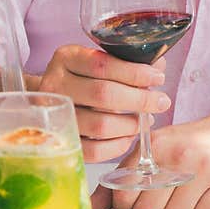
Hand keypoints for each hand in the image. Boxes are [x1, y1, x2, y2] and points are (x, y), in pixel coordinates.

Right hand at [32, 45, 169, 162]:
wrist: (48, 102)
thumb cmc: (82, 80)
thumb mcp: (98, 62)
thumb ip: (127, 61)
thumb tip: (159, 63)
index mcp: (66, 58)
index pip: (103, 64)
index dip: (135, 73)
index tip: (158, 78)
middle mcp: (55, 85)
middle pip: (104, 95)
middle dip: (140, 100)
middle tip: (161, 102)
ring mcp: (55, 116)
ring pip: (100, 125)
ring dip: (131, 125)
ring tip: (145, 121)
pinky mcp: (62, 142)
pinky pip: (95, 150)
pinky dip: (119, 146)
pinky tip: (129, 137)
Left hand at [91, 124, 209, 208]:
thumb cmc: (181, 151)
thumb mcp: (148, 157)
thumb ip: (119, 183)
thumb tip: (87, 208)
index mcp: (153, 148)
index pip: (124, 195)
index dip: (128, 206)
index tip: (138, 199)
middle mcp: (178, 155)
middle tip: (165, 197)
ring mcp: (205, 168)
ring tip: (187, 193)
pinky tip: (205, 195)